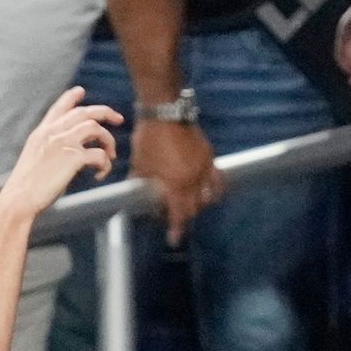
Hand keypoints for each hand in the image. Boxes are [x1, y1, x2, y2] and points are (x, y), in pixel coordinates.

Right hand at [0, 88, 117, 223]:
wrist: (18, 200)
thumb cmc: (26, 188)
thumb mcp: (36, 161)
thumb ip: (54, 151)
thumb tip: (80, 155)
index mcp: (41, 133)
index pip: (58, 108)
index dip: (71, 97)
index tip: (81, 91)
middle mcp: (52, 133)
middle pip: (84, 112)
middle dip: (105, 112)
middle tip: (119, 119)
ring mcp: (63, 143)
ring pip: (95, 128)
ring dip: (108, 141)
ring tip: (110, 156)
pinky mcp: (73, 158)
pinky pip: (99, 155)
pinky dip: (105, 165)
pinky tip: (99, 175)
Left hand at [131, 111, 219, 245]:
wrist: (165, 111)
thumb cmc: (148, 138)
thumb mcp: (140, 164)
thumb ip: (140, 183)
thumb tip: (134, 195)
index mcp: (175, 183)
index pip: (179, 214)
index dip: (176, 229)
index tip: (173, 239)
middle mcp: (193, 179)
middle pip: (195, 208)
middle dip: (186, 216)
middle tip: (176, 218)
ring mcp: (204, 167)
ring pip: (209, 196)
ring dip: (201, 205)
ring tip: (193, 206)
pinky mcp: (209, 156)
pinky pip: (216, 179)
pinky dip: (214, 189)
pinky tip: (209, 192)